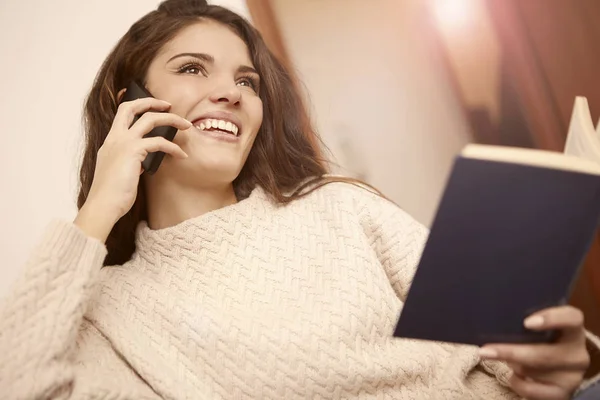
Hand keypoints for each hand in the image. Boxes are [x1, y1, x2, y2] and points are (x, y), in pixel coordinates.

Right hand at [75, 96, 190, 241]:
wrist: (104, 204)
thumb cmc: (112, 194)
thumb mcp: (120, 172)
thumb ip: (129, 162)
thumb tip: (142, 161)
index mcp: (110, 142)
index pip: (121, 113)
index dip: (136, 104)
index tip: (151, 105)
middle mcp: (115, 138)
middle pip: (132, 107)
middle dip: (152, 102)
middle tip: (169, 106)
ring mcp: (123, 143)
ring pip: (150, 119)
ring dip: (172, 119)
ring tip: (186, 125)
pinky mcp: (133, 151)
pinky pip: (160, 142)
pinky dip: (174, 147)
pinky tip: (182, 155)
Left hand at [479, 306, 589, 399]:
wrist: (556, 368)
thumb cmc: (541, 339)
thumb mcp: (539, 328)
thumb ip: (526, 322)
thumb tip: (494, 322)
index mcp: (573, 329)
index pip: (572, 318)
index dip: (551, 319)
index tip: (527, 323)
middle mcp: (577, 354)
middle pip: (545, 354)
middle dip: (511, 352)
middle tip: (485, 350)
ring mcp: (572, 377)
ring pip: (533, 371)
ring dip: (513, 365)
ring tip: (506, 357)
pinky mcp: (562, 394)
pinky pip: (531, 390)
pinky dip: (516, 383)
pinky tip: (514, 376)